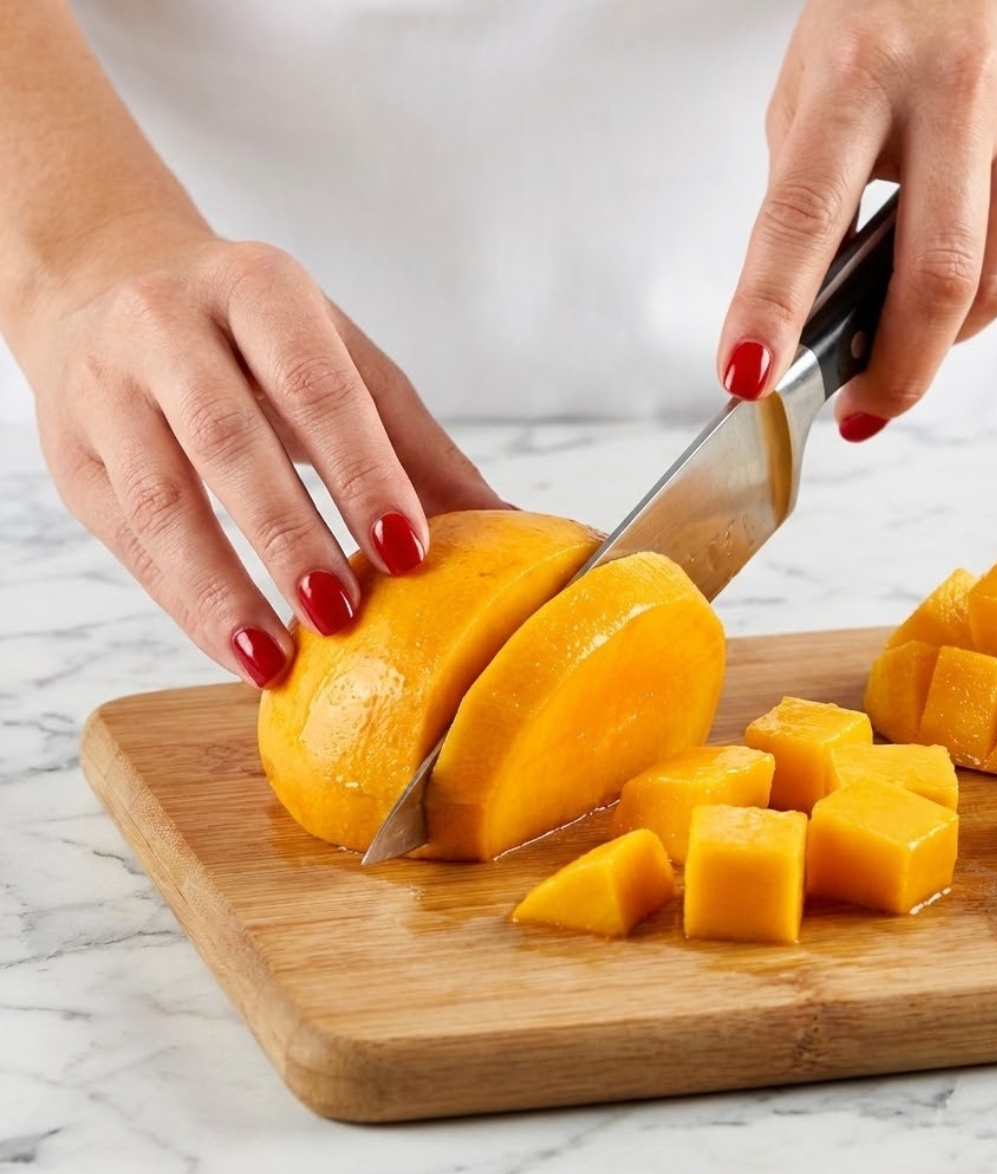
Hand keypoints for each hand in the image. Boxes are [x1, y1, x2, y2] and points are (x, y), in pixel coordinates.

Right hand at [23, 219, 503, 685]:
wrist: (104, 280)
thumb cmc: (250, 333)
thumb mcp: (339, 359)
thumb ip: (415, 444)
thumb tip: (514, 527)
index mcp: (258, 289)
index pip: (316, 386)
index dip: (362, 472)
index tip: (408, 552)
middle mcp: (168, 325)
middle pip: (230, 439)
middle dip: (289, 534)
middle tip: (344, 614)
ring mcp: (107, 387)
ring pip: (161, 499)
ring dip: (222, 589)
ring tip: (276, 658)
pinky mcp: (70, 453)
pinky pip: (129, 539)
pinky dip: (185, 603)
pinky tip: (235, 649)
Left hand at [718, 0, 996, 434]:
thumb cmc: (888, 13)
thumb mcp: (814, 85)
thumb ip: (808, 192)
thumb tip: (806, 312)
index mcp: (857, 76)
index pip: (802, 217)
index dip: (771, 310)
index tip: (748, 378)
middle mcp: (955, 91)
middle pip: (931, 280)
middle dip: (895, 373)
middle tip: (863, 408)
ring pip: (996, 286)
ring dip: (943, 340)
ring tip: (908, 336)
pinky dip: (995, 292)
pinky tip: (967, 273)